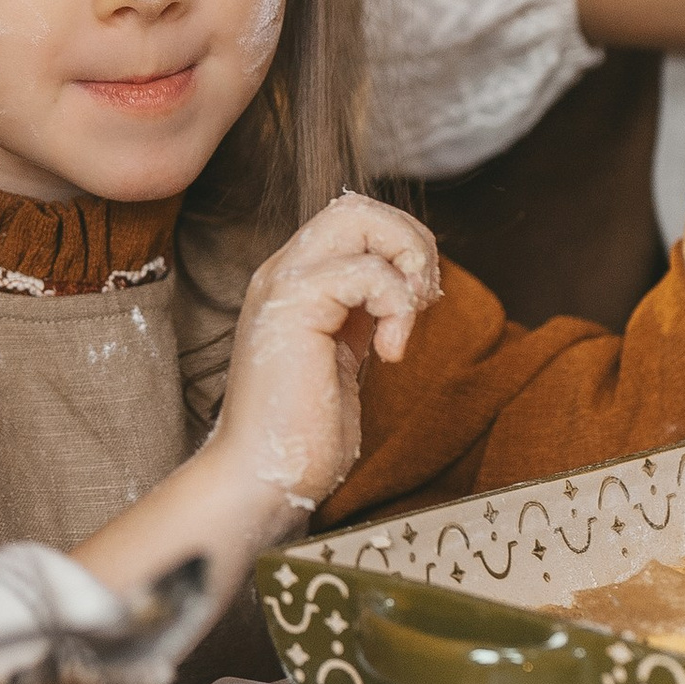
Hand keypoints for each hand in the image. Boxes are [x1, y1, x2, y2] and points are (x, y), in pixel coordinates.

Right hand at [209, 193, 444, 532]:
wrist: (261, 478)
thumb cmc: (301, 431)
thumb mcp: (346, 355)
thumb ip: (365, 312)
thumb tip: (410, 282)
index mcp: (296, 281)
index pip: (354, 219)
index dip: (401, 246)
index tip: (419, 303)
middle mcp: (284, 272)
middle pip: (356, 206)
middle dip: (410, 242)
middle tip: (422, 300)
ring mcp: (284, 286)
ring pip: (359, 219)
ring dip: (408, 267)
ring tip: (406, 324)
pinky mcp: (293, 308)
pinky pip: (367, 272)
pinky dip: (397, 307)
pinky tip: (390, 353)